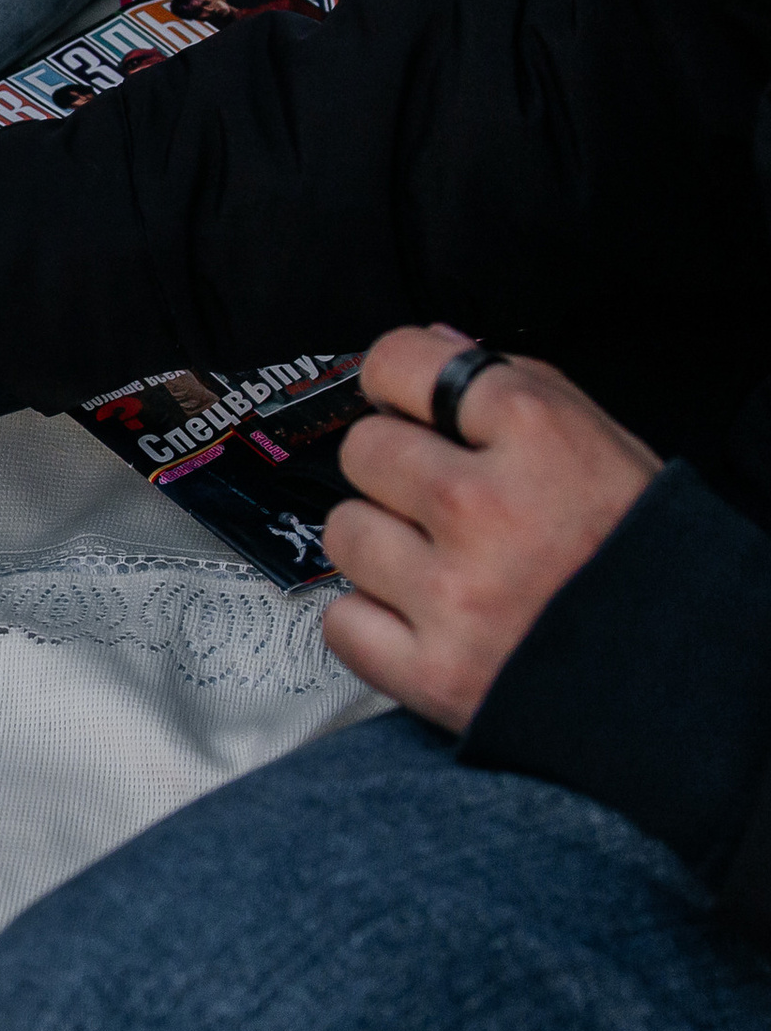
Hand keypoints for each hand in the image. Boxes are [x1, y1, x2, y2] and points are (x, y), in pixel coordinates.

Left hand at [320, 326, 660, 730]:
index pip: (403, 362)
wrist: (689, 687)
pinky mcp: (431, 671)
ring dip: (381, 547)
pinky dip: (373, 623)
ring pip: (344, 531)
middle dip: (394, 471)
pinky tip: (426, 620)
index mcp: (540, 437)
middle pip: (363, 449)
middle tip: (440, 503)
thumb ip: (525, 388)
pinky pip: (342, 619)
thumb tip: (438, 344)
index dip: (397, 380)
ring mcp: (454, 593)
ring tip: (441, 566)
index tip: (404, 401)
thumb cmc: (646, 561)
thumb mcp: (610, 450)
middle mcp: (485, 507)